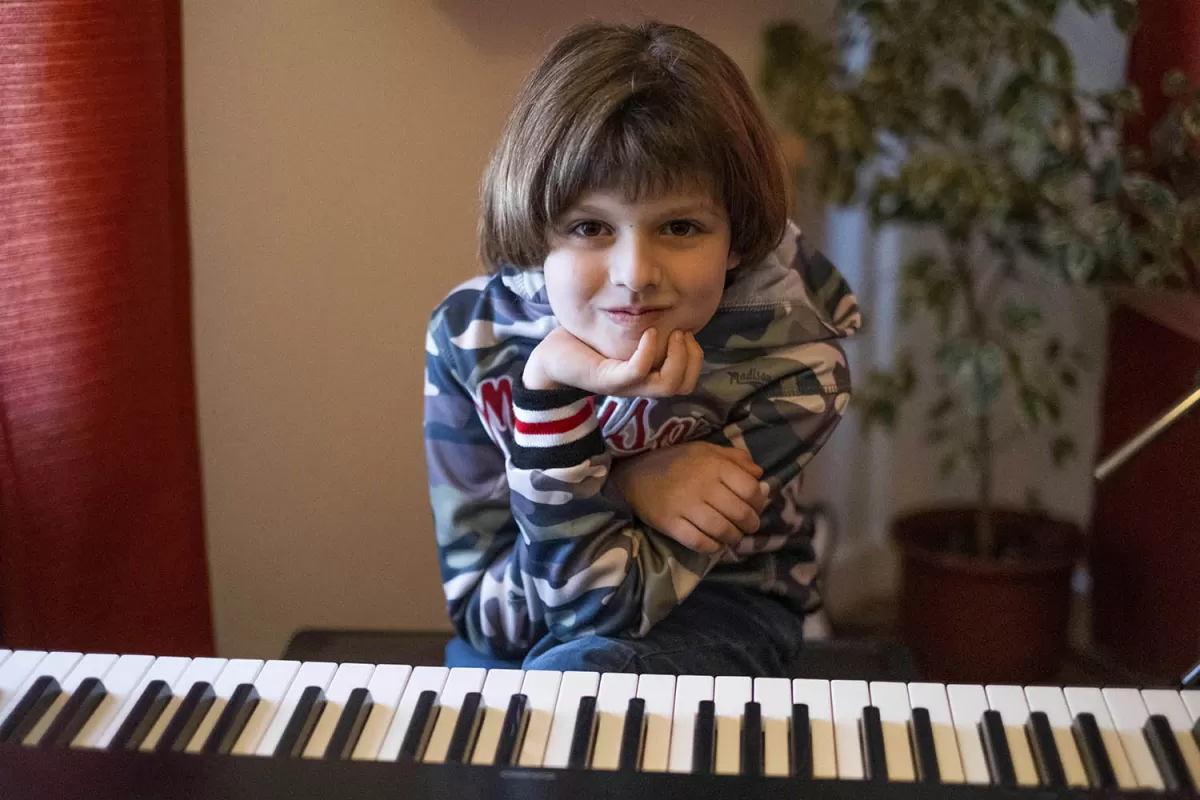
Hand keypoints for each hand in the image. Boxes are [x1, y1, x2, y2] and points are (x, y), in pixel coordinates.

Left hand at [523, 326, 702, 397]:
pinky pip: (637, 371)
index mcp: (646, 377)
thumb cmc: (586, 344)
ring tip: (669, 333)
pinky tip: (648, 332)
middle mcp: (639, 385)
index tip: (685, 333)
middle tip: (680, 333)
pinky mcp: (607, 379)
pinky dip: (648, 351)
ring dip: (676, 358)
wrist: (550, 359)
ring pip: (667, 386)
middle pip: (683, 387)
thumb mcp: (623, 335)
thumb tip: (668, 308)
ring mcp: (624, 384)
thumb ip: (645, 328)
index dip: (695, 359)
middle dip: (692, 359)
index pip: (686, 382)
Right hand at [610, 441, 768, 553]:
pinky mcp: (670, 523)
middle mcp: (703, 485)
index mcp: (714, 465)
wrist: (634, 471)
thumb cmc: (675, 460)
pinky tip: (714, 544)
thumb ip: (734, 458)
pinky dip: (712, 547)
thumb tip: (760, 475)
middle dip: (750, 525)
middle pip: (740, 513)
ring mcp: (685, 506)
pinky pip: (699, 542)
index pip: (750, 489)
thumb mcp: (705, 450)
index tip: (755, 507)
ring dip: (733, 538)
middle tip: (748, 527)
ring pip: (722, 530)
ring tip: (733, 538)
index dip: (759, 502)